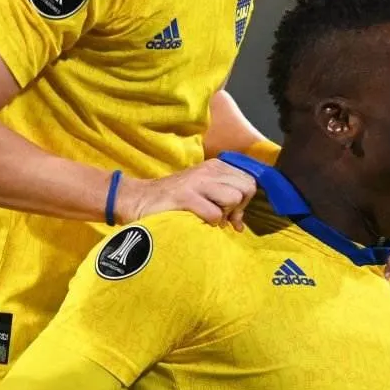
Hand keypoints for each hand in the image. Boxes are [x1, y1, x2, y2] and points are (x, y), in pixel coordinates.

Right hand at [117, 160, 256, 229]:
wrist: (139, 198)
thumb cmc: (173, 198)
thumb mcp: (203, 189)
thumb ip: (224, 198)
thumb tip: (241, 223)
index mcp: (216, 166)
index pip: (250, 179)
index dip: (246, 199)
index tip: (233, 212)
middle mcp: (209, 170)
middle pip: (246, 188)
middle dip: (240, 207)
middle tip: (224, 217)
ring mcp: (197, 183)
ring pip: (234, 198)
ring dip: (225, 214)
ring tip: (210, 218)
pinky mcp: (185, 197)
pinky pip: (214, 213)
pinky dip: (211, 222)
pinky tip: (199, 221)